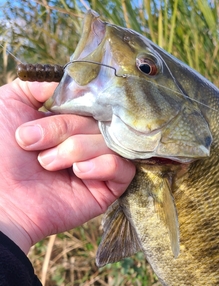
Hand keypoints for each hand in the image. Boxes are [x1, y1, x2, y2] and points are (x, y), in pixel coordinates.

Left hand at [0, 79, 134, 253]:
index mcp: (68, 122)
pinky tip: (78, 174)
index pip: (91, 101)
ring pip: (112, 142)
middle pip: (100, 120)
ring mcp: (99, 166)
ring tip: (48, 164)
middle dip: (65, 129)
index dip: (77, 102)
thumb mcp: (8, 104)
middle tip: (33, 145)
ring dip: (77, 149)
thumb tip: (70, 79)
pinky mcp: (108, 191)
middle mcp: (86, 142)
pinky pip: (123, 168)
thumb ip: (37, 84)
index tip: (52, 108)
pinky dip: (101, 165)